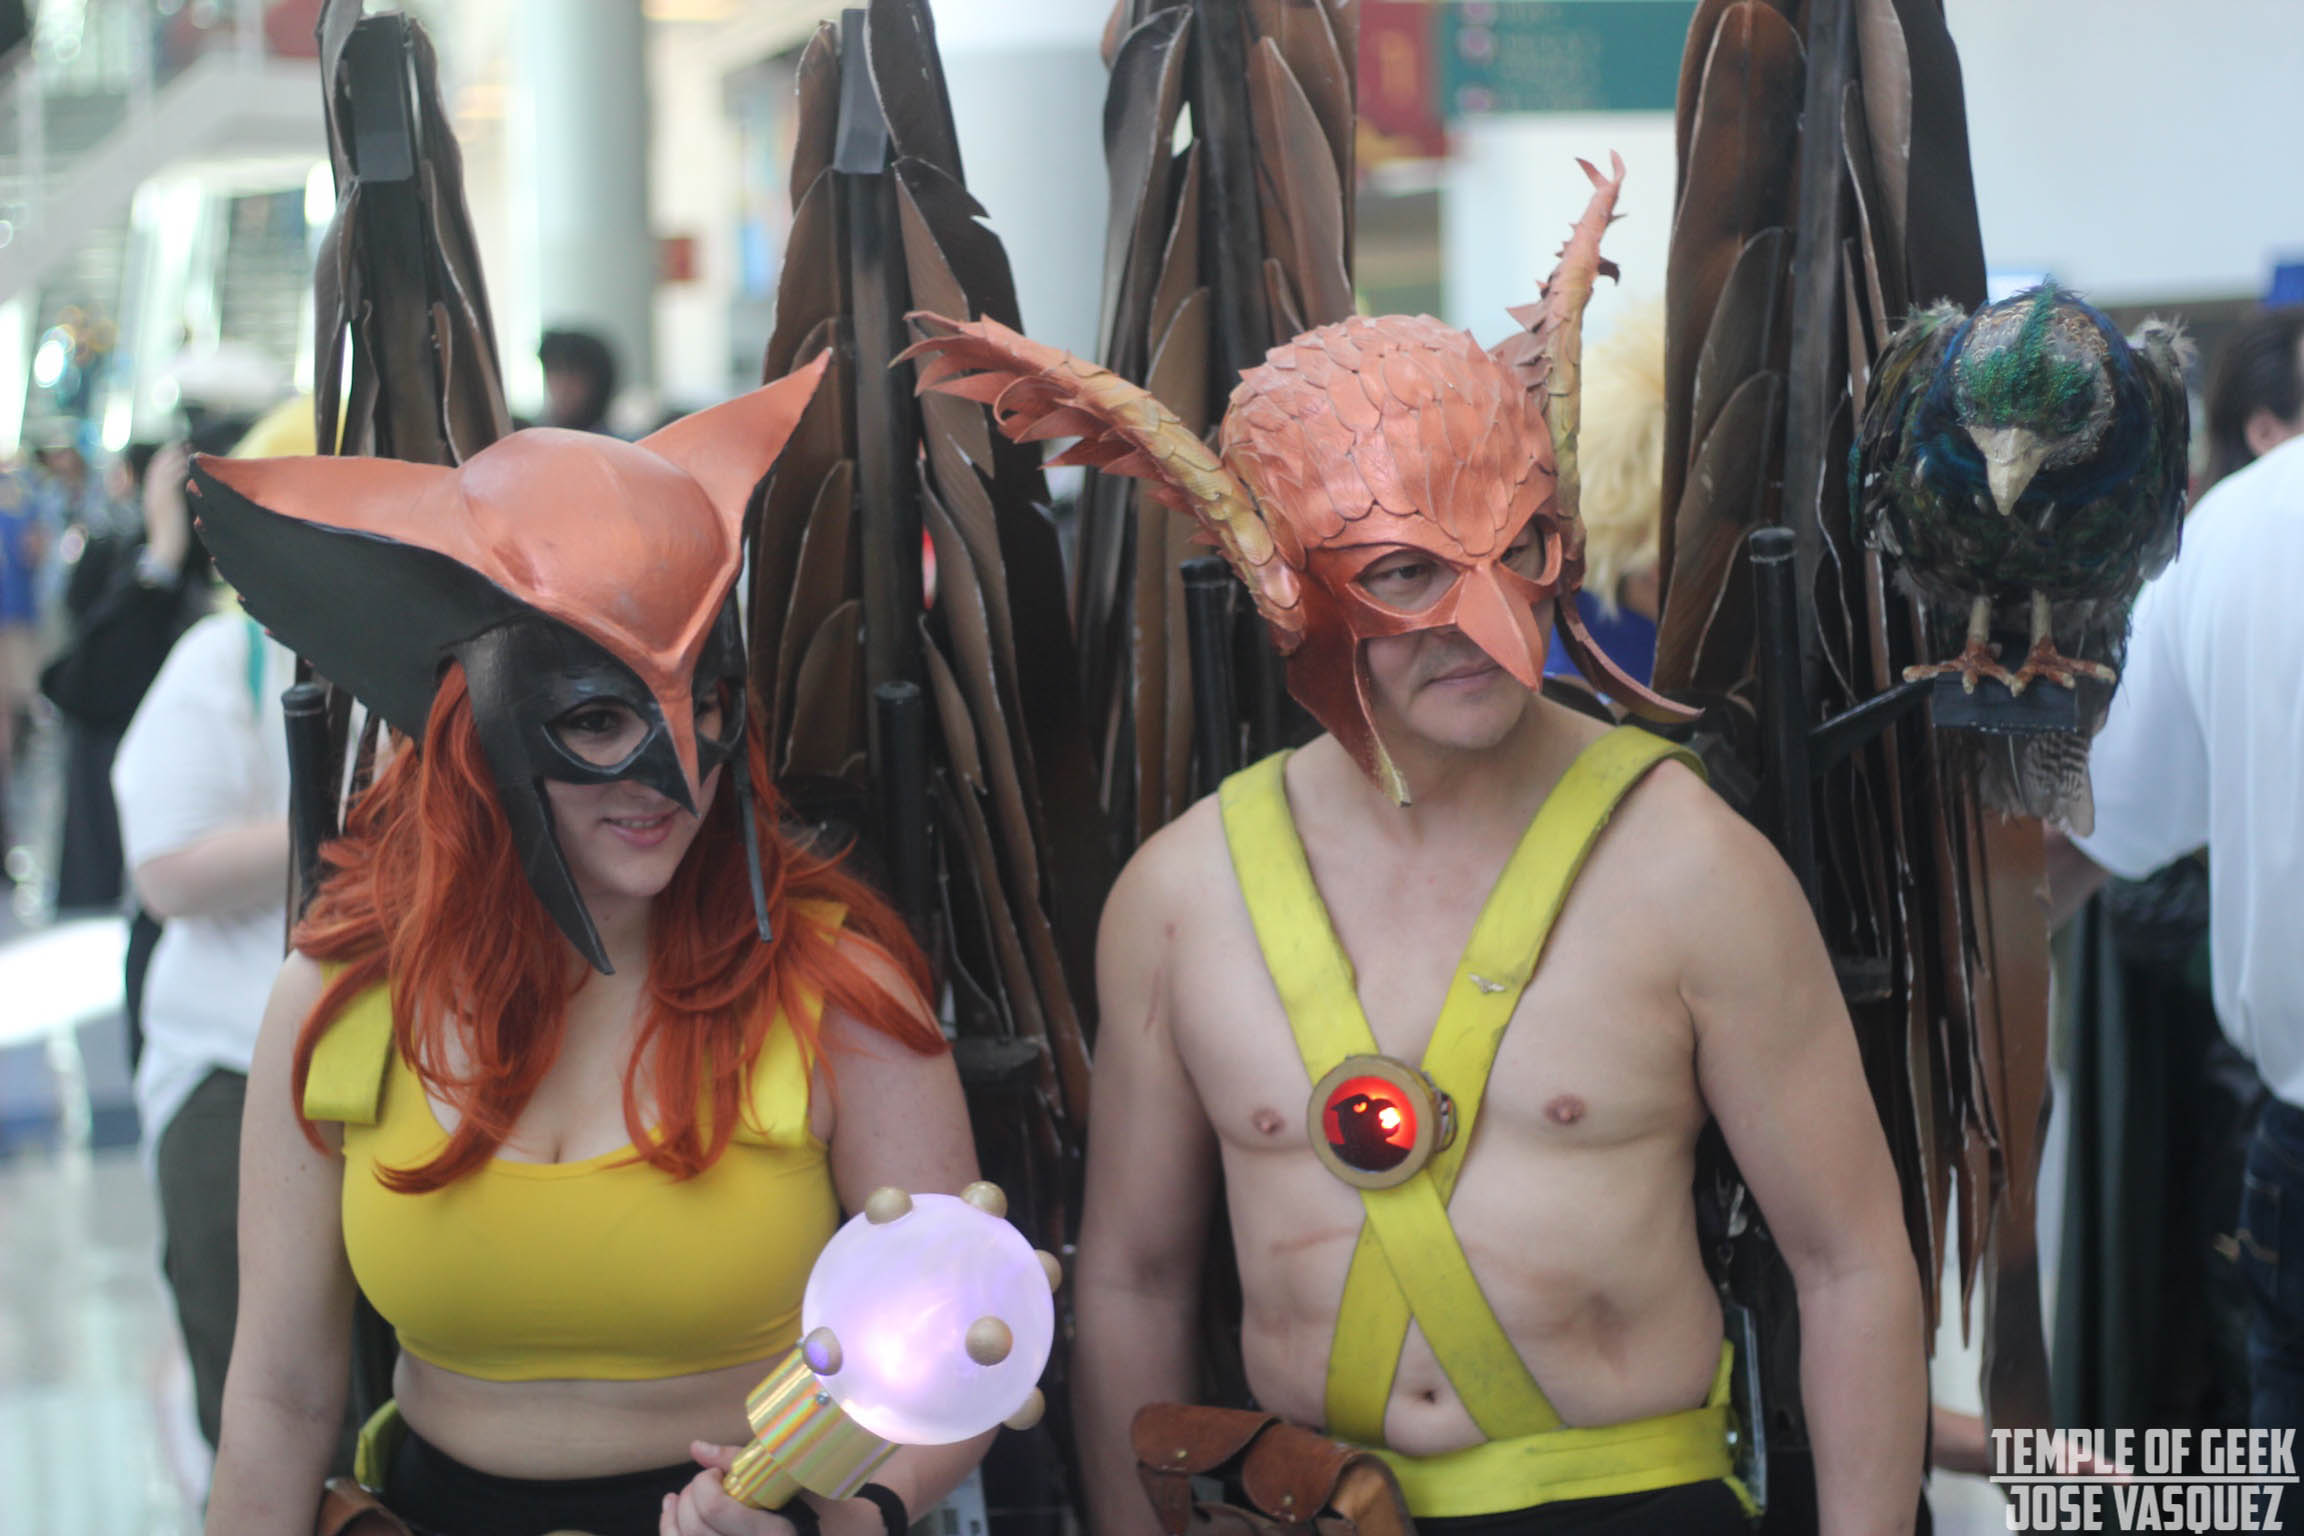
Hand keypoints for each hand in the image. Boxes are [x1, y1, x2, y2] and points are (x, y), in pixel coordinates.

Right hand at [143, 441, 191, 572]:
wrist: (165, 549)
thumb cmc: (170, 538)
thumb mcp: (167, 518)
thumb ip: (169, 506)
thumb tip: (175, 500)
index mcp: (151, 499)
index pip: (154, 474)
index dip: (163, 460)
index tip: (173, 451)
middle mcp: (152, 496)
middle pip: (157, 468)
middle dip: (169, 454)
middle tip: (182, 444)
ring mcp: (158, 498)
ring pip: (165, 471)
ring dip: (176, 458)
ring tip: (188, 448)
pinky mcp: (167, 502)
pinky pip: (172, 481)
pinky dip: (179, 469)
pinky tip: (188, 463)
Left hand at [660, 1441, 804, 1535]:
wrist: (797, 1534)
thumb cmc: (791, 1508)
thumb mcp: (775, 1482)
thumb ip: (736, 1462)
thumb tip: (696, 1447)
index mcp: (770, 1533)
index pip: (714, 1508)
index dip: (705, 1483)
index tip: (716, 1473)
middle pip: (694, 1526)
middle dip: (689, 1496)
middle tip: (704, 1483)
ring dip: (673, 1513)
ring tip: (680, 1496)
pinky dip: (669, 1528)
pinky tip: (671, 1510)